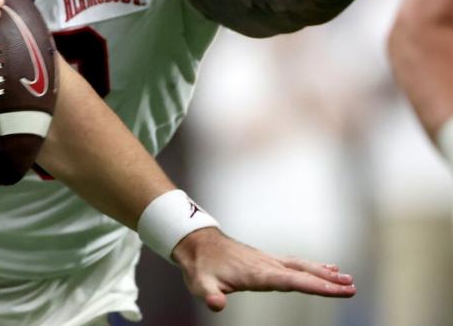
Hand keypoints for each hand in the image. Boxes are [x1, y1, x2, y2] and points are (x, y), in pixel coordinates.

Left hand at [172, 227, 355, 311]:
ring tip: (347, 279)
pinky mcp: (266, 260)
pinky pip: (295, 264)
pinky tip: (327, 268)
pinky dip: (313, 267)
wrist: (195, 242)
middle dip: (327, 281)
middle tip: (352, 287)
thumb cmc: (199, 267)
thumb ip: (209, 295)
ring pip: (301, 266)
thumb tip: (216, 304)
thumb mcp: (199, 284)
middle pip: (302, 272)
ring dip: (324, 273)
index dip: (315, 285)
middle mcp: (267, 264)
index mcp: (257, 273)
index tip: (338, 289)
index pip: (291, 281)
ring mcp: (268, 260)